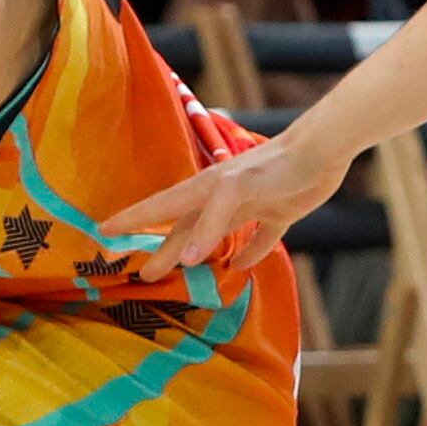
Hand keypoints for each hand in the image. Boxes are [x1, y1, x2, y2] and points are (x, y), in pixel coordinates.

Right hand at [95, 132, 349, 280]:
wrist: (322, 150)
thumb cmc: (275, 165)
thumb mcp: (235, 191)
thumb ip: (210, 223)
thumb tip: (184, 258)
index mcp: (205, 188)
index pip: (159, 207)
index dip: (131, 220)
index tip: (104, 233)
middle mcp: (221, 198)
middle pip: (183, 230)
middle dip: (162, 250)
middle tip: (143, 275)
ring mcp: (249, 205)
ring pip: (214, 236)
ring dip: (197, 254)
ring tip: (181, 273)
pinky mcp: (278, 213)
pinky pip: (258, 239)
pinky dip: (248, 253)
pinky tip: (240, 265)